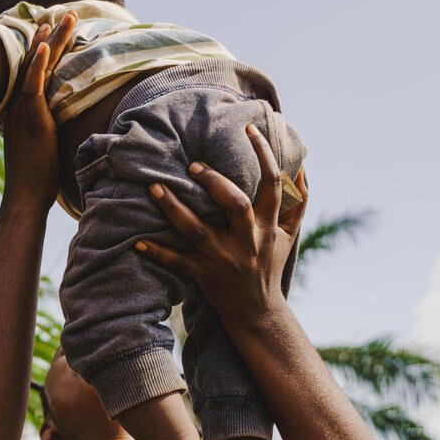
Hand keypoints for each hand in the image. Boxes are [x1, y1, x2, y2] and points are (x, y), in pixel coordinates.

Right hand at [0, 12, 75, 212]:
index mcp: (23, 111)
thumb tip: (59, 134)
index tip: (52, 31)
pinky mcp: (32, 118)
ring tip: (63, 16)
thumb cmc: (36, 180)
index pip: (35, 73)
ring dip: (52, 40)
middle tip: (62, 13)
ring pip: (39, 67)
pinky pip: (34, 84)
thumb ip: (47, 135)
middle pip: (38, 62)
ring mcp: (24, 110)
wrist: (24, 196)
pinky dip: (37, 63)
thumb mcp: (42, 151)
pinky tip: (44, 43)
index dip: (44, 51)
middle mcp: (21, 106)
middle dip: (51, 36)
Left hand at [134, 124, 308, 329]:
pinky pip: (177, 262)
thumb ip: (298, 201)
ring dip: (174, 209)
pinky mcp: (204, 274)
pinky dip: (158, 252)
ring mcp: (224, 258)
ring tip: (154, 188)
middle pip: (235, 204)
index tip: (249, 128)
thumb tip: (301, 167)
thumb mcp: (289, 235)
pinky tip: (138, 241)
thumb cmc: (270, 265)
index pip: (272, 183)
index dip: (263, 153)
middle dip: (214, 182)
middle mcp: (247, 239)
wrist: (258, 312)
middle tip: (192, 165)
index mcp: (268, 225)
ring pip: (197, 230)